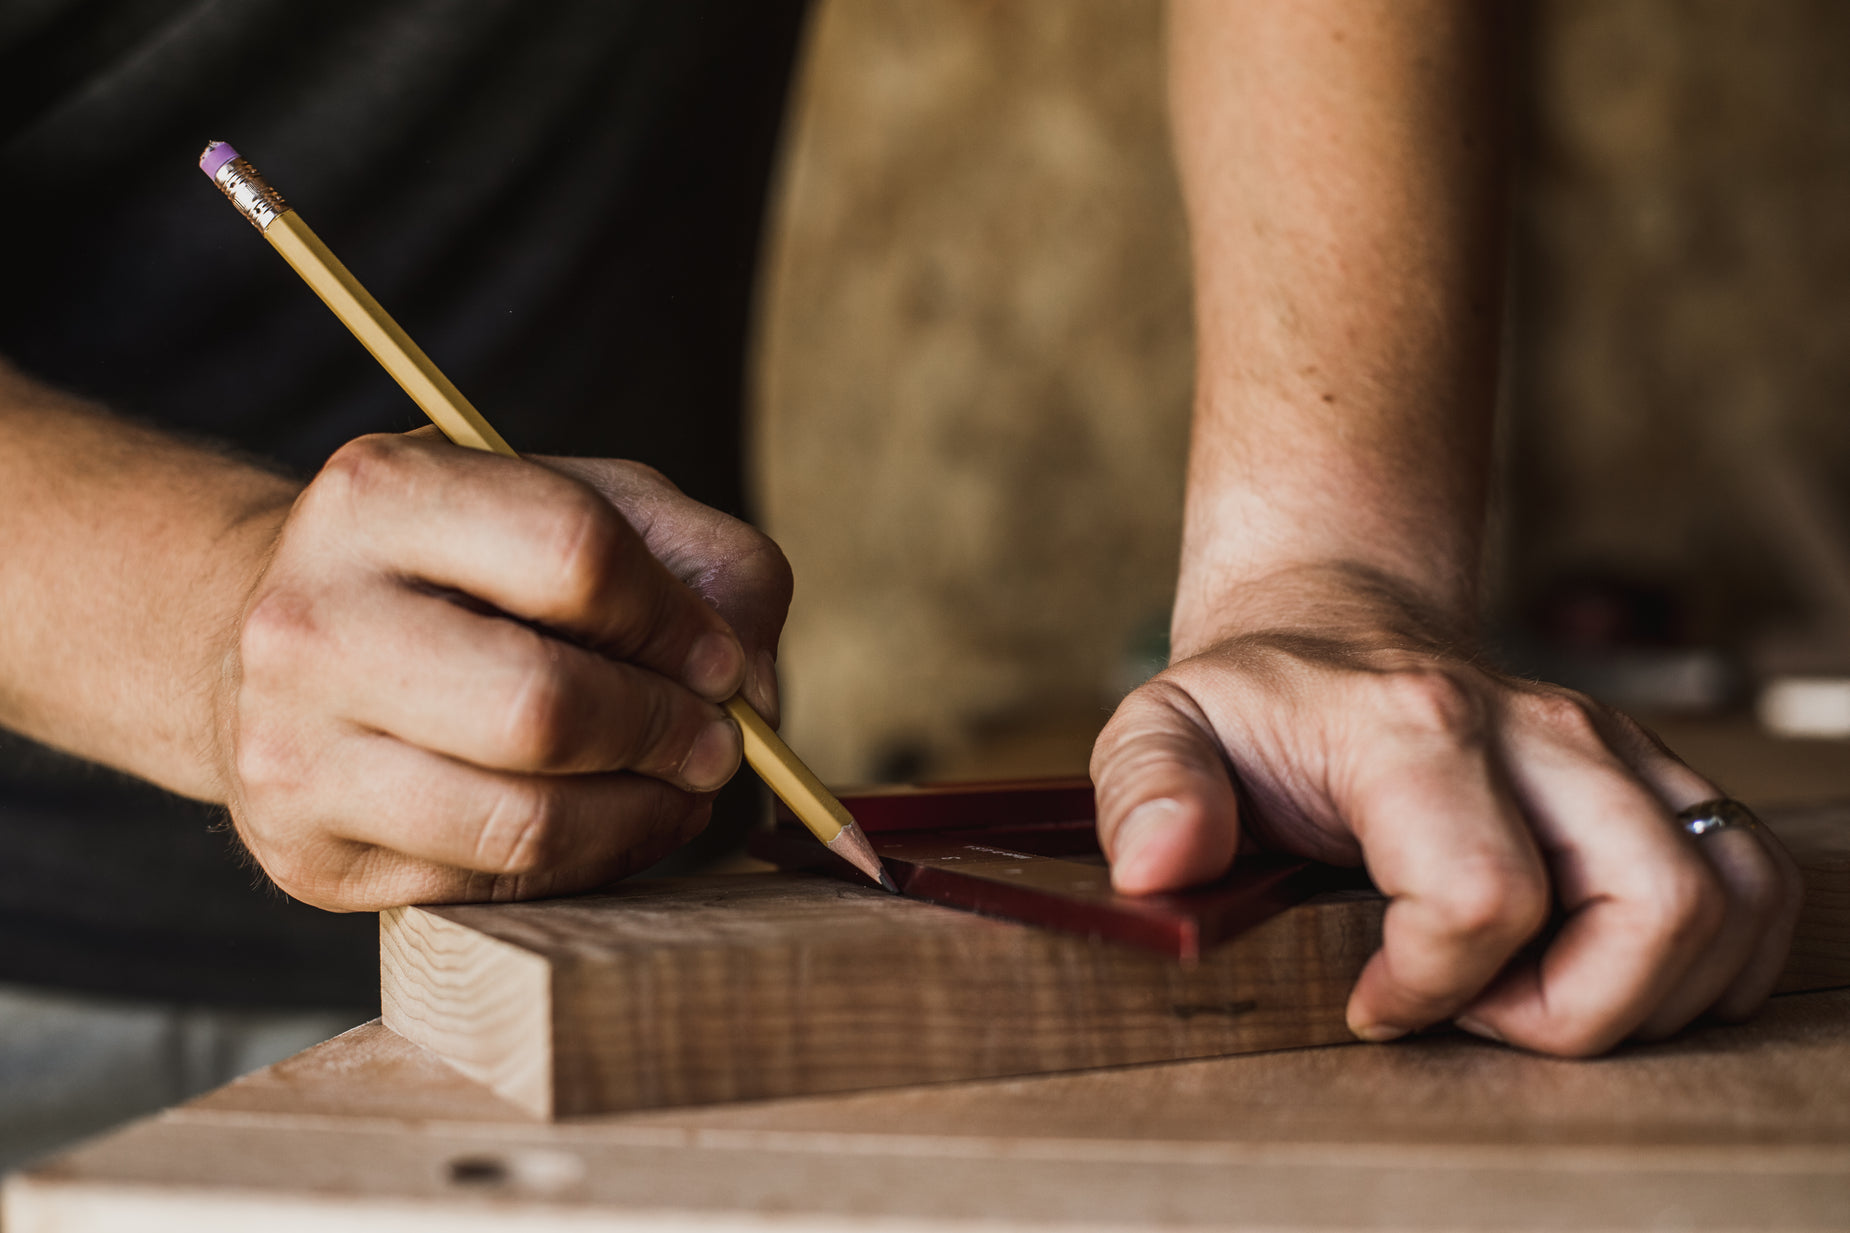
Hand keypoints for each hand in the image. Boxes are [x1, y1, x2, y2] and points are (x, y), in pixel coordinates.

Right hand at [212, 432, 791, 910]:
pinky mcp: (310, 859)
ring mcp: (293, 751)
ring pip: (524, 822)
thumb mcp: (582, 503)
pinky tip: (607, 820)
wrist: (270, 640)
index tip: (721, 660)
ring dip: (643, 814)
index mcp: (380, 493)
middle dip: (667, 733)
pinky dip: (586, 862)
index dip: (678, 621)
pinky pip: (494, 884)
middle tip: (718, 744)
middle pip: (543, 707)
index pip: (575, 556)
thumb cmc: (464, 568)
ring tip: (678, 787)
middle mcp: (311, 622)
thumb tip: (756, 693)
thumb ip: (705, 563)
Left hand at [1091, 571, 1802, 1055]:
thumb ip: (1147, 789)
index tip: (1366, 998)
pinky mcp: (1654, 775)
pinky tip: (1609, 970)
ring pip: (1725, 898)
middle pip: (1652, 906)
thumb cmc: (1252, 703)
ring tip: (1530, 991)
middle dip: (1569, 1013)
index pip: (1484, 898)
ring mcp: (1613, 750)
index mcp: (1415, 727)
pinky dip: (1712, 957)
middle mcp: (1540, 731)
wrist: (1330, 627)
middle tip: (1472, 1008)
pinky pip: (1753, 879)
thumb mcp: (1160, 727)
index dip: (1427, 989)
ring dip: (1646, 993)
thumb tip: (1159, 867)